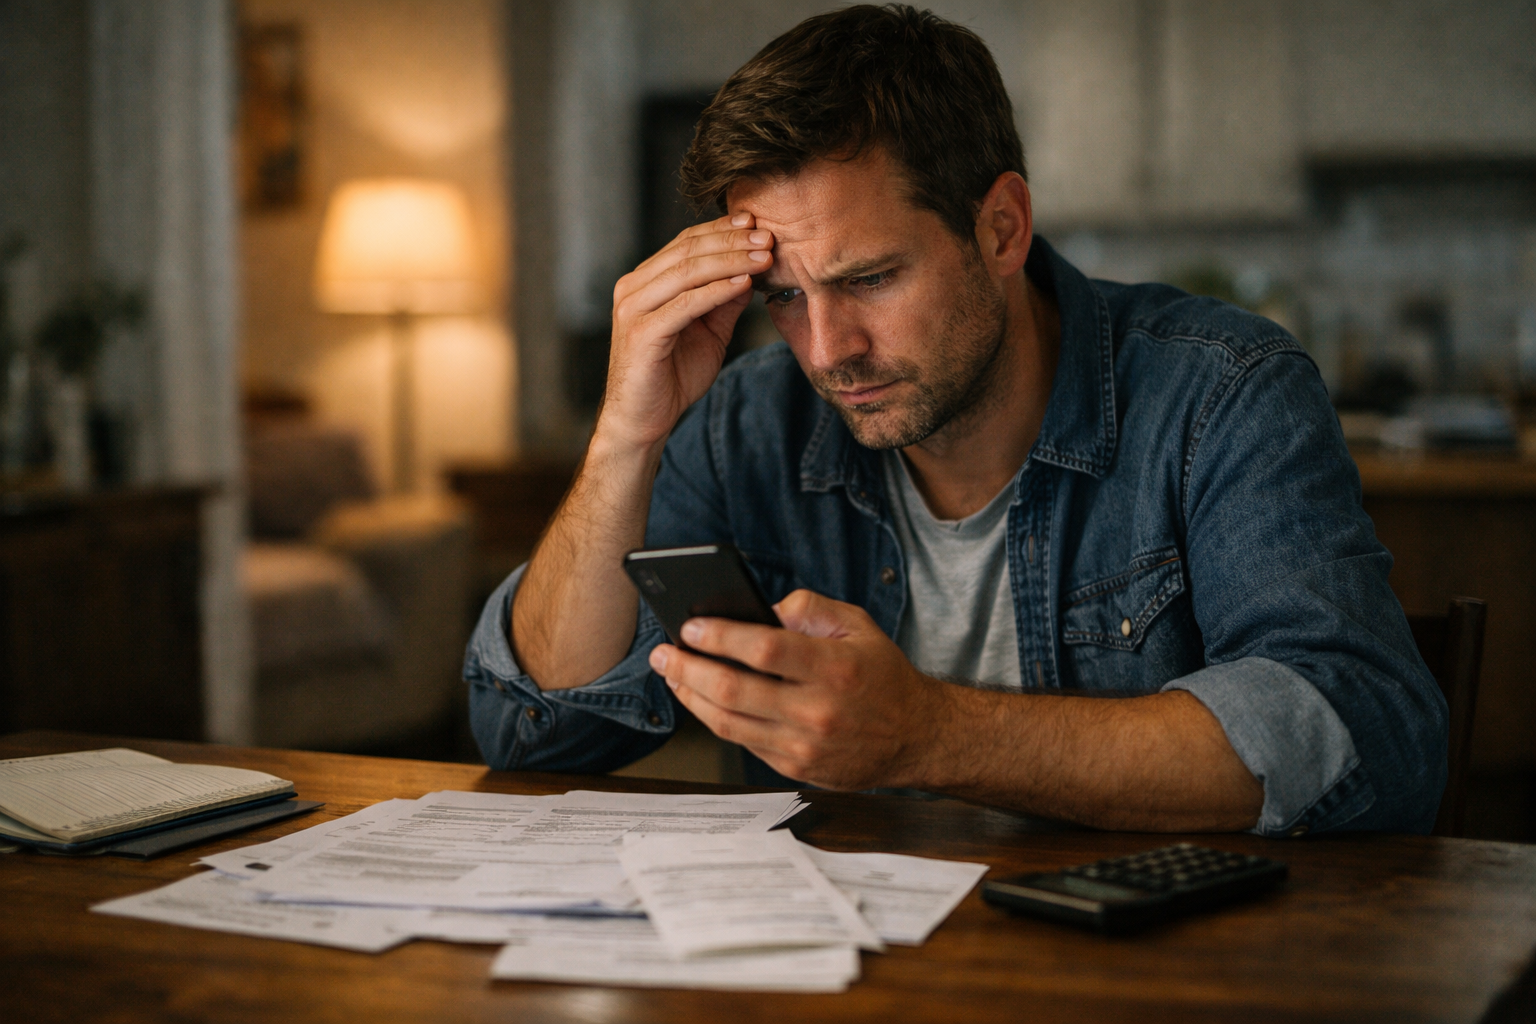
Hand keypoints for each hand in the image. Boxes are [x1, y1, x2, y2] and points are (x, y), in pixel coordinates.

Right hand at [599, 213, 774, 451]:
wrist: (643, 421)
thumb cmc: (672, 377)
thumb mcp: (708, 333)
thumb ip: (724, 302)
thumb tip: (751, 272)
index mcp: (644, 282)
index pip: (685, 243)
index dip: (722, 230)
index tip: (757, 224)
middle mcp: (633, 288)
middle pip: (687, 251)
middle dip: (732, 241)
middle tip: (768, 236)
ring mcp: (633, 309)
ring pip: (686, 272)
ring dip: (730, 261)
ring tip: (763, 256)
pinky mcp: (641, 333)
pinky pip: (684, 304)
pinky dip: (716, 291)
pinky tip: (743, 284)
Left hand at [647, 589, 951, 789]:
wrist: (916, 737)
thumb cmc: (883, 676)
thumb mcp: (858, 625)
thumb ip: (809, 609)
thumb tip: (760, 609)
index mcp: (835, 667)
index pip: (764, 649)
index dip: (720, 637)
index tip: (690, 626)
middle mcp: (818, 710)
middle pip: (734, 691)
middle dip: (688, 669)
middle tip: (664, 653)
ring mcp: (805, 745)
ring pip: (729, 723)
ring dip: (692, 697)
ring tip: (673, 674)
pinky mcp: (796, 768)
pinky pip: (743, 742)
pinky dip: (715, 719)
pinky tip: (701, 699)